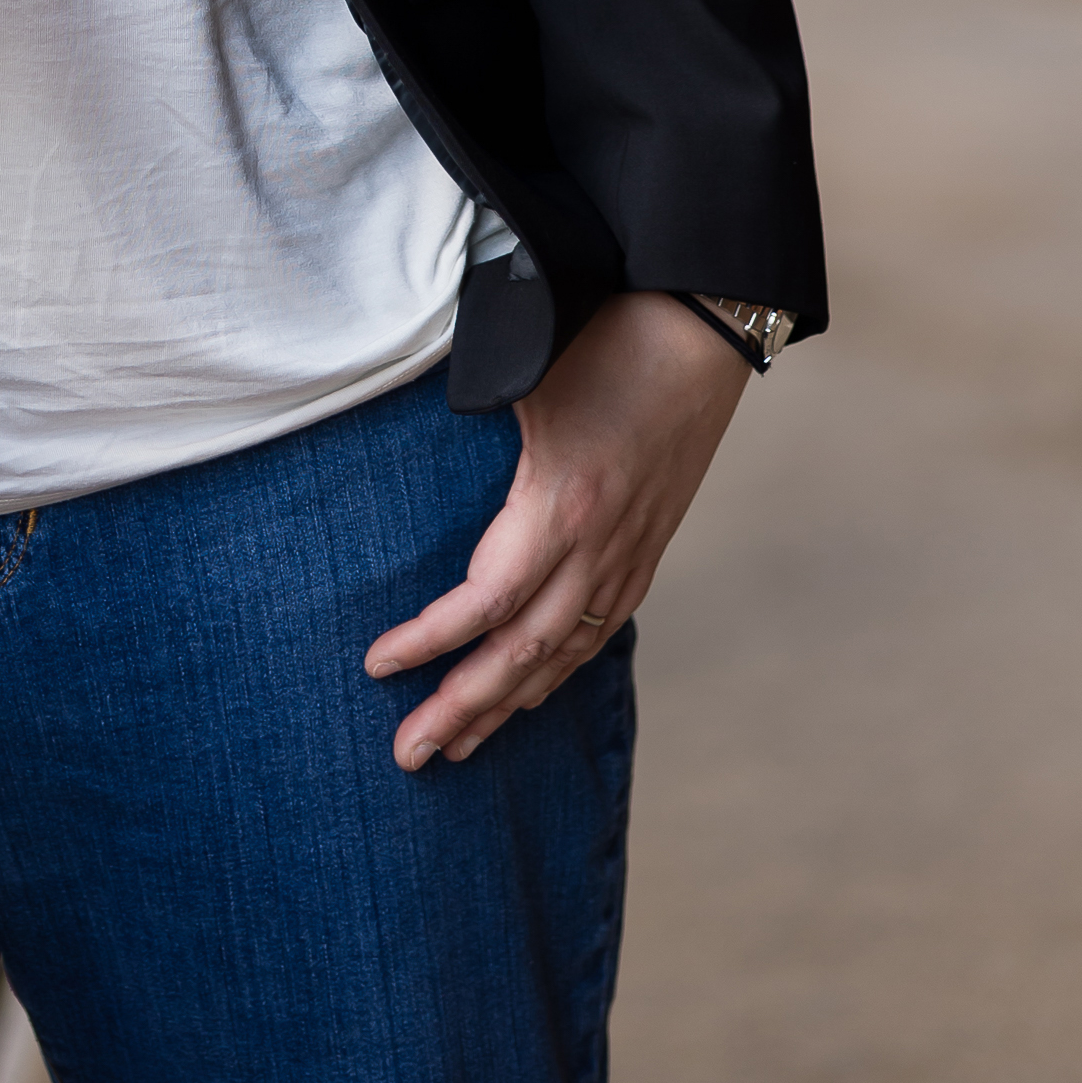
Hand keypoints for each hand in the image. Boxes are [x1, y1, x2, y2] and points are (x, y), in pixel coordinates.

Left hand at [365, 292, 749, 770]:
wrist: (704, 326)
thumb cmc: (606, 336)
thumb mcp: (524, 368)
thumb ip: (471, 403)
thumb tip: (416, 426)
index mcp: (559, 505)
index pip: (483, 603)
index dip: (429, 642)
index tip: (377, 666)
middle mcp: (598, 547)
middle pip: (521, 653)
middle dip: (462, 709)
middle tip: (407, 755)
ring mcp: (629, 555)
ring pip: (561, 655)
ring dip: (506, 706)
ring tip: (456, 748)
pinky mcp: (647, 550)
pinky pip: (595, 633)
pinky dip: (555, 674)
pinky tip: (529, 695)